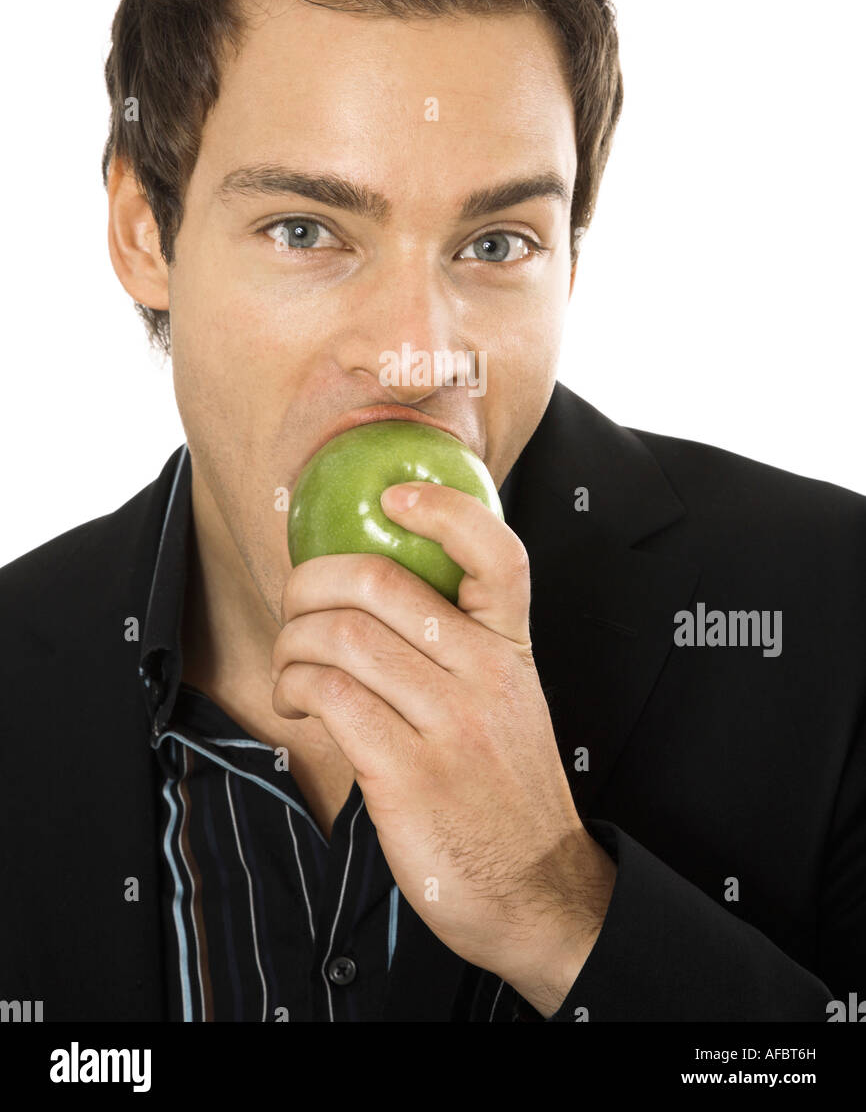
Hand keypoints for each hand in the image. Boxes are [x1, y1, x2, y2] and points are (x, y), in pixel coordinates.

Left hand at [271, 480, 614, 1007]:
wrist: (537, 891)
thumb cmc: (507, 793)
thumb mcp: (508, 702)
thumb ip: (462, 648)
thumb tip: (379, 594)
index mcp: (513, 649)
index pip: (498, 554)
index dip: (443, 511)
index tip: (395, 498)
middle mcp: (486, 676)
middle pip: (380, 582)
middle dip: (310, 580)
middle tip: (295, 601)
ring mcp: (448, 725)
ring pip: (342, 635)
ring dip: (292, 641)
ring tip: (292, 664)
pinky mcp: (406, 775)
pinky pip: (330, 696)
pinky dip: (295, 686)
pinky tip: (298, 702)